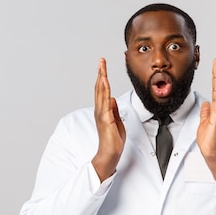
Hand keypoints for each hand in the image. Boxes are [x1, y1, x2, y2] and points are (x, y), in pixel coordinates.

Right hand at [92, 58, 125, 180]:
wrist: (110, 153)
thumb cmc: (113, 140)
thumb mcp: (116, 121)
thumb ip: (113, 110)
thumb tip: (111, 99)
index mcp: (103, 110)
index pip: (102, 91)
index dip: (102, 78)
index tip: (103, 67)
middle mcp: (100, 110)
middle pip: (99, 88)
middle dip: (100, 73)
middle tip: (101, 61)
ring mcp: (102, 114)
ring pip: (101, 93)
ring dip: (101, 79)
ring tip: (102, 68)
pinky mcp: (105, 119)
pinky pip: (105, 103)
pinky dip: (104, 92)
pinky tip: (105, 84)